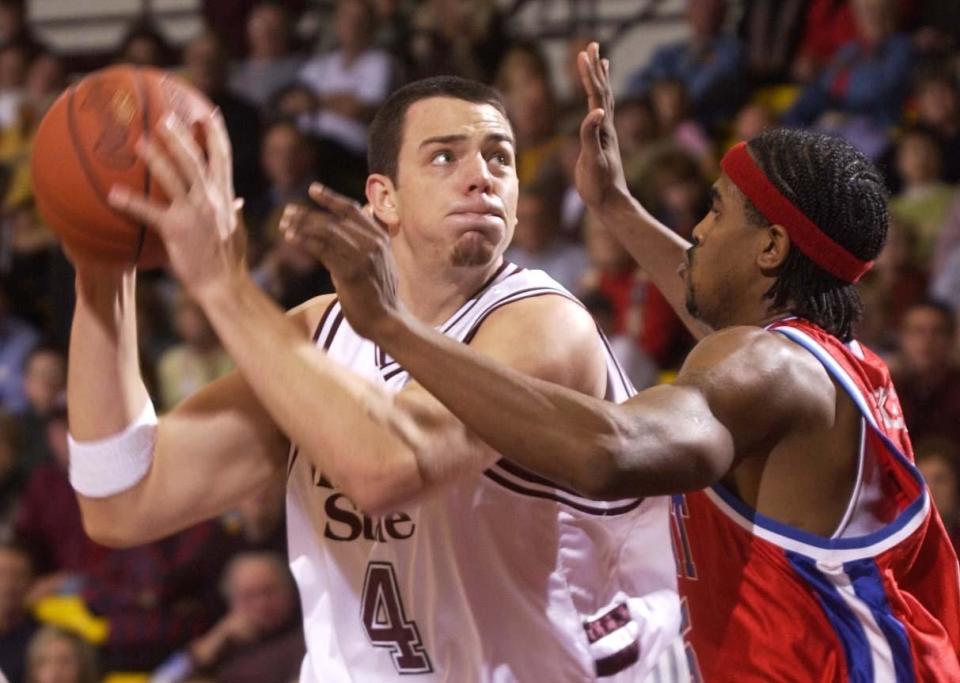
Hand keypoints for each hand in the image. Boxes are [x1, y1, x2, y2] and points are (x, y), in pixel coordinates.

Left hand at [107, 110, 245, 300]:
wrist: (226, 286)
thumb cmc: (230, 262)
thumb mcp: (237, 232)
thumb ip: (234, 212)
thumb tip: (239, 201)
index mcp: (225, 197)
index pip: (223, 158)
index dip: (216, 133)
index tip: (209, 113)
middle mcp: (211, 200)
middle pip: (196, 159)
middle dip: (181, 135)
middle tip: (165, 116)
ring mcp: (195, 213)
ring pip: (174, 177)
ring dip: (157, 157)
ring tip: (139, 141)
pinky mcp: (177, 230)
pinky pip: (149, 212)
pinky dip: (130, 202)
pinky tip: (112, 194)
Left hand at [280, 183, 401, 339]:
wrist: (386, 320)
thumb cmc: (378, 294)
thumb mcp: (379, 262)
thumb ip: (366, 243)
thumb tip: (350, 227)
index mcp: (380, 237)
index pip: (352, 210)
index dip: (331, 198)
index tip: (312, 190)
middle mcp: (373, 243)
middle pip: (334, 219)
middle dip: (308, 214)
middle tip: (287, 212)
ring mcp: (362, 256)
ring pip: (327, 232)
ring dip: (302, 226)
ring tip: (284, 224)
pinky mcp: (350, 271)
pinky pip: (322, 250)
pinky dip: (304, 242)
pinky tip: (290, 239)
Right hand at [575, 42, 630, 212]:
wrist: (610, 202)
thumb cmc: (599, 185)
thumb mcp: (592, 160)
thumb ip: (591, 135)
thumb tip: (597, 111)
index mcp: (603, 129)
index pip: (596, 95)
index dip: (589, 73)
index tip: (583, 52)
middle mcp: (607, 127)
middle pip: (602, 90)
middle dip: (596, 67)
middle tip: (593, 44)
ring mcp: (605, 134)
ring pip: (604, 100)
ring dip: (601, 79)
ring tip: (602, 61)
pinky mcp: (601, 143)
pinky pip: (601, 114)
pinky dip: (599, 100)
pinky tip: (597, 101)